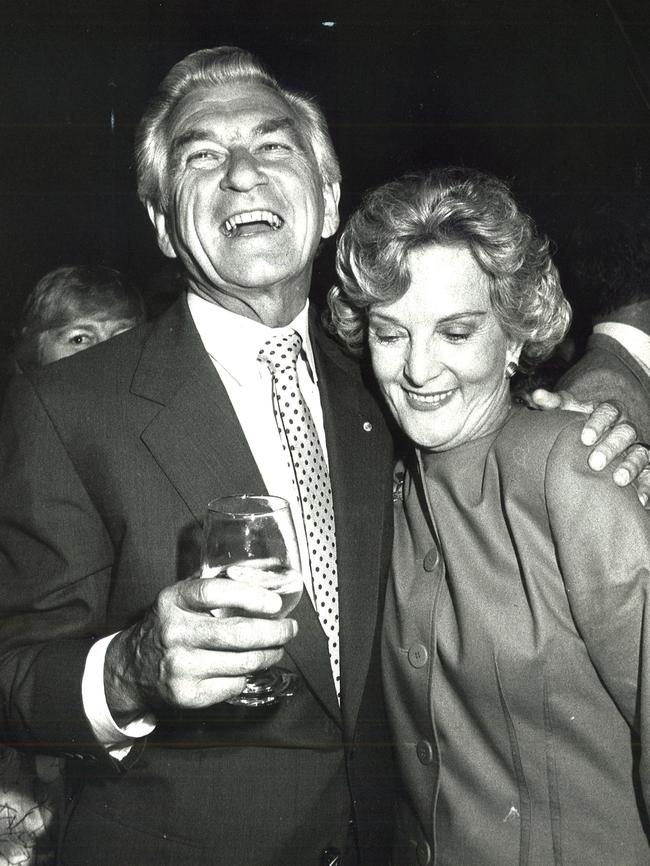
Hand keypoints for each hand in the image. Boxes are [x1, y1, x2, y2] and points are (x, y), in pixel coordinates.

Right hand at [104, 577, 297, 723]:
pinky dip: (248, 675)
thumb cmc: (167, 626)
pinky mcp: (188, 695)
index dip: (250, 596)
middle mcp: (174, 633)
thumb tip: (262, 581)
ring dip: (269, 655)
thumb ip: (212, 588)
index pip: (214, 593)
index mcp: (173, 601)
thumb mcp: (178, 599)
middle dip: (274, 632)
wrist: (132, 669)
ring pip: (242, 662)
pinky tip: (249, 666)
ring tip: (276, 647)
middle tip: (289, 629)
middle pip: (237, 634)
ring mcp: (180, 667)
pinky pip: (234, 684)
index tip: (275, 603)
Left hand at [531, 389, 649, 506]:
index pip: (608, 411)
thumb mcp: (571, 409)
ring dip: (631, 466)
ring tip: (618, 480)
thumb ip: (554, 403)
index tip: (584, 438)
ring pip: (641, 454)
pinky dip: (647, 488)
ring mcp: (638, 447)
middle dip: (611, 447)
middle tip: (594, 462)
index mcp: (609, 411)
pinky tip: (640, 501)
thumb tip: (536, 396)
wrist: (603, 435)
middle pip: (625, 433)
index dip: (598, 423)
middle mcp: (627, 428)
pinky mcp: (647, 468)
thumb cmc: (583, 422)